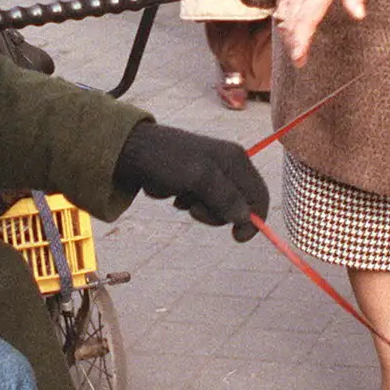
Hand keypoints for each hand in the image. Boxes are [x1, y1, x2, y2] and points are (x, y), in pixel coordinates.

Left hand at [114, 122, 268, 240]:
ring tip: (179, 196)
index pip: (258, 195)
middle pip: (238, 206)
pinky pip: (198, 204)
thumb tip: (245, 218)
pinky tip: (172, 190)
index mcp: (235, 160)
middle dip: (216, 214)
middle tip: (194, 209)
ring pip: (216, 209)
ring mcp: (210, 175)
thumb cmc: (167, 160)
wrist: (131, 151)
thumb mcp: (199, 177)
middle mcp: (227, 167)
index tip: (237, 237)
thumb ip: (225, 197)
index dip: (254, 218)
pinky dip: (185, 203)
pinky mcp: (193, 182)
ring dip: (197, 209)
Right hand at [274, 0, 365, 67]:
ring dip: (287, 34)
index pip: (306, 21)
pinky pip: (280, 6)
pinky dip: (282, 20)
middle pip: (292, 24)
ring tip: (293, 49)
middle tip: (298, 60)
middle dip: (293, 44)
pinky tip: (286, 28)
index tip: (300, 57)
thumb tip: (359, 14)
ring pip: (284, 17)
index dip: (301, 41)